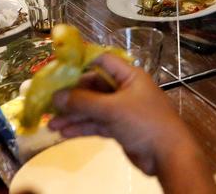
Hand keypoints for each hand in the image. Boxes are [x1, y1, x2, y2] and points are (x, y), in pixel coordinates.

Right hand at [49, 54, 199, 175]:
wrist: (167, 153)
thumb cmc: (144, 122)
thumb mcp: (112, 109)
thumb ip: (83, 102)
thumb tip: (55, 96)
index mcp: (129, 76)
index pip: (102, 62)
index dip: (80, 64)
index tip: (57, 71)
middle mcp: (125, 89)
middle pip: (93, 87)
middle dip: (71, 96)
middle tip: (48, 104)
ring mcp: (122, 109)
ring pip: (93, 108)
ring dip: (73, 115)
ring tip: (51, 125)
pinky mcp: (120, 128)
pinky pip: (96, 124)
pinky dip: (81, 127)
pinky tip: (63, 133)